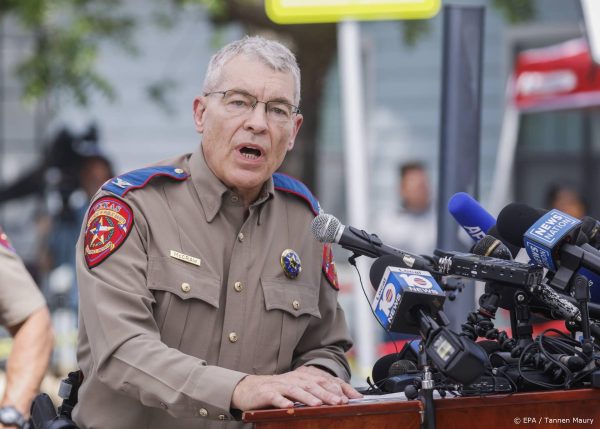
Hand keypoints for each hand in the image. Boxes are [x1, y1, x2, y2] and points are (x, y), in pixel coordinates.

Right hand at [231, 365, 361, 410]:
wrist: (248, 388)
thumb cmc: (276, 391)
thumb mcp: (295, 389)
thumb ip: (312, 392)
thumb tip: (337, 399)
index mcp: (301, 378)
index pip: (322, 380)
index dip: (337, 388)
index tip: (351, 398)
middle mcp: (292, 379)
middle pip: (312, 384)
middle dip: (327, 393)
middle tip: (339, 402)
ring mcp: (279, 385)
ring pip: (295, 390)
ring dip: (308, 397)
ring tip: (318, 404)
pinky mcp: (266, 393)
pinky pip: (275, 397)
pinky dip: (283, 402)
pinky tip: (290, 407)